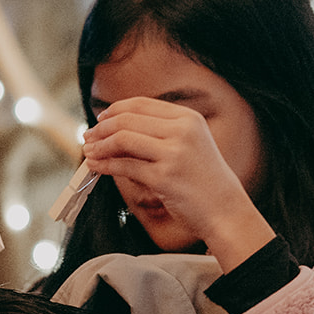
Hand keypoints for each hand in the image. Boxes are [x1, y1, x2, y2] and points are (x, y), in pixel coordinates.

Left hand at [82, 98, 273, 270]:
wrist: (225, 210)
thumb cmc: (205, 181)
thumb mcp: (190, 145)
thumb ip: (161, 133)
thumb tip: (117, 130)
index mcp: (188, 118)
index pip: (141, 104)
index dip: (115, 110)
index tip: (100, 119)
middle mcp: (182, 131)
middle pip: (128, 119)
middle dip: (102, 128)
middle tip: (88, 137)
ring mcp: (173, 154)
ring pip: (122, 139)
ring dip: (100, 145)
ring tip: (89, 152)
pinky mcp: (163, 178)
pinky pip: (125, 166)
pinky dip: (106, 165)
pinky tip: (97, 166)